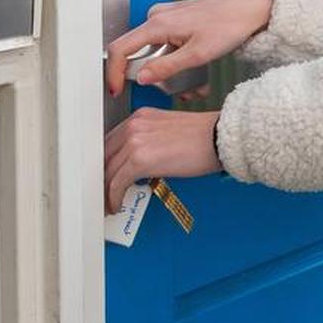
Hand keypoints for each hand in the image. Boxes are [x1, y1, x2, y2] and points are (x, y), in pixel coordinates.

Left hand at [103, 107, 220, 211]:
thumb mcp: (169, 132)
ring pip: (108, 171)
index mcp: (141, 117)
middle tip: (103, 192)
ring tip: (109, 203)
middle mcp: (134, 125)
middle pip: (105, 155)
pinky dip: (114, 197)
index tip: (107, 175)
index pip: (112, 141)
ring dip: (106, 190)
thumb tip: (140, 165)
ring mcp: (135, 141)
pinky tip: (117, 205)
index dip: (106, 162)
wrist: (220, 138)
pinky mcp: (139, 159)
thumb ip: (150, 142)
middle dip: (102, 176)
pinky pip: (117, 183)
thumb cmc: (206, 138)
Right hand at [104, 0, 273, 95]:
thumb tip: (141, 78)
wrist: (252, 9)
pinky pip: (166, 45)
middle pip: (138, 53)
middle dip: (154, 77)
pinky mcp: (177, 20)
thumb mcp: (198, 54)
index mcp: (157, 23)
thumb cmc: (230, 25)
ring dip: (169, 72)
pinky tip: (197, 73)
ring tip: (195, 87)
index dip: (114, 72)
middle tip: (178, 92)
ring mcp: (166, 17)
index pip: (119, 49)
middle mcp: (158, 16)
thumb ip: (166, 67)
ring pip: (155, 52)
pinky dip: (177, 61)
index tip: (117, 90)